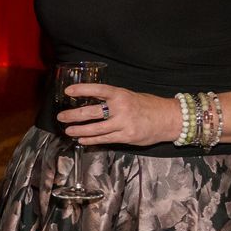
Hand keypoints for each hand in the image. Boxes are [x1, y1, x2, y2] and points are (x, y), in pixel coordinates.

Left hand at [59, 83, 181, 147]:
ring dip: (79, 130)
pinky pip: (104, 139)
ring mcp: (123, 123)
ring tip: (67, 130)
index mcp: (121, 94)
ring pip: (95, 128)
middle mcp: (121, 108)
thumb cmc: (148, 106)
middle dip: (73, 115)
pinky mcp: (126, 136)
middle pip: (91, 112)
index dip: (82, 89)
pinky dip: (91, 140)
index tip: (68, 91)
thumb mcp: (130, 96)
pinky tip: (82, 140)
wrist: (169, 119)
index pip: (98, 90)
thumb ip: (113, 100)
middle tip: (61, 116)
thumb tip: (92, 102)